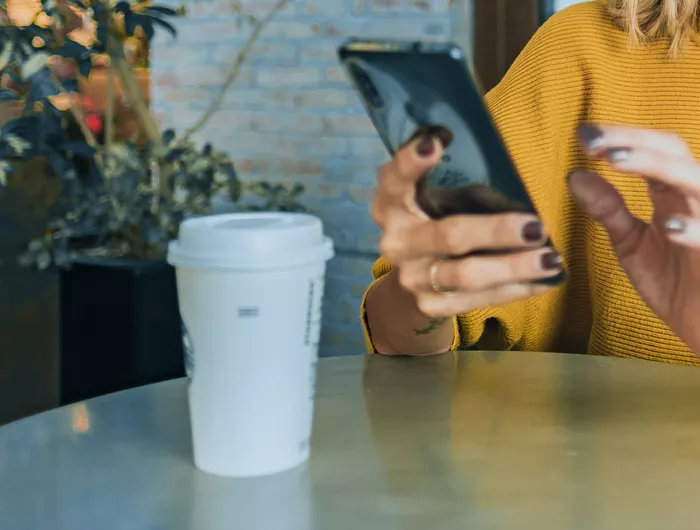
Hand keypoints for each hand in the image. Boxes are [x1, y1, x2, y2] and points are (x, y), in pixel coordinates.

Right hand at [372, 135, 563, 320]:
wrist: (418, 279)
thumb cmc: (442, 220)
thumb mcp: (452, 199)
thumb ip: (478, 196)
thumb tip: (531, 210)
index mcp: (393, 203)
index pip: (395, 179)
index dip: (411, 161)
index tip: (435, 141)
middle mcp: (396, 242)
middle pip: (449, 235)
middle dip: (497, 231)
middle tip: (537, 227)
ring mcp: (411, 278)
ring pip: (466, 275)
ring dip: (514, 267)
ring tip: (551, 260)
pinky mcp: (429, 306)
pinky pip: (478, 300)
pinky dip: (516, 290)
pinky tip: (546, 281)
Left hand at [571, 124, 699, 354]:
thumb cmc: (677, 284)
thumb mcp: (632, 243)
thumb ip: (608, 209)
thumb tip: (575, 175)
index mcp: (674, 195)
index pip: (651, 151)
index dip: (620, 138)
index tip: (581, 134)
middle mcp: (697, 201)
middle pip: (673, 154)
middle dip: (632, 141)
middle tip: (591, 140)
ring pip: (696, 183)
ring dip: (657, 168)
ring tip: (616, 160)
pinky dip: (694, 230)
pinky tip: (668, 229)